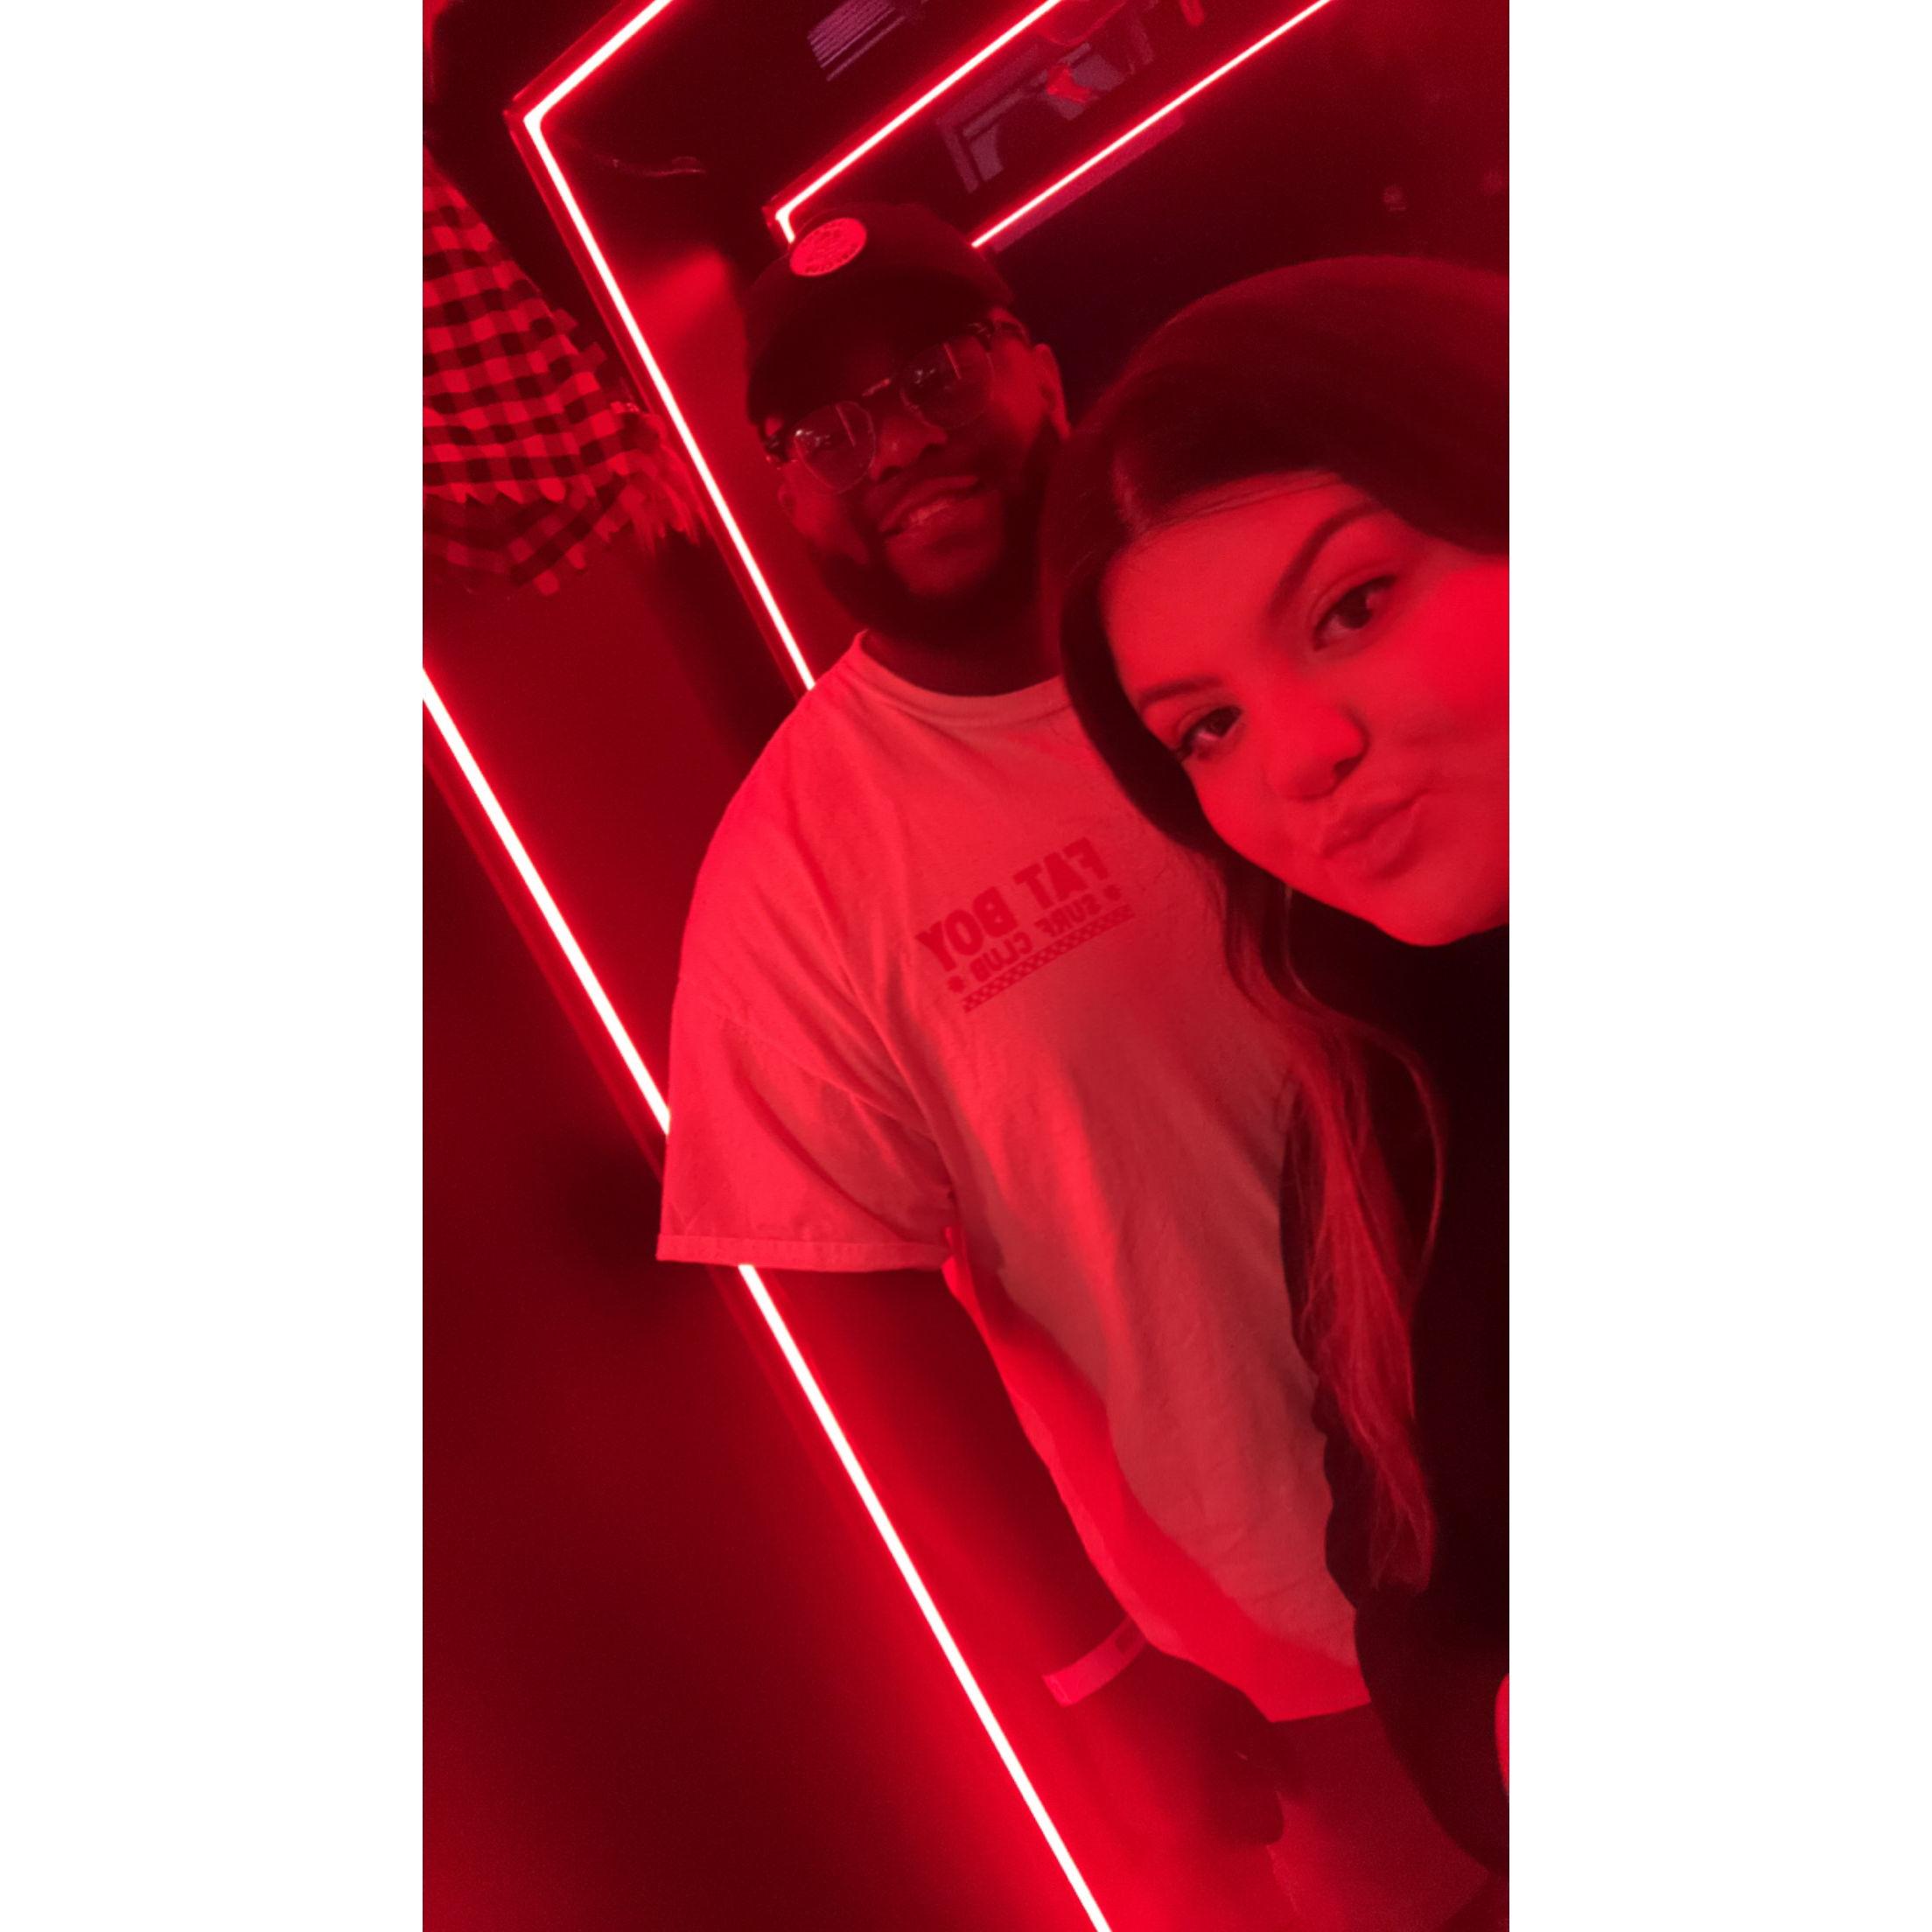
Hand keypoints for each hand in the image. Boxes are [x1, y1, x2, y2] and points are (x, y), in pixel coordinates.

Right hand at [1059, 1644, 1283, 1853]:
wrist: (1105, 1682)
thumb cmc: (1174, 1693)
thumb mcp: (1234, 1709)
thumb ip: (1274, 1753)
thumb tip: (1299, 1791)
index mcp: (1211, 1814)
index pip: (1266, 1827)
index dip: (1269, 1794)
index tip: (1257, 1769)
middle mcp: (1182, 1836)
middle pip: (1236, 1837)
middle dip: (1241, 1806)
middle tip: (1234, 1767)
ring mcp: (1152, 1829)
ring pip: (1204, 1832)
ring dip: (1213, 1809)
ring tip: (1203, 1766)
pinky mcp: (1131, 1816)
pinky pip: (1174, 1824)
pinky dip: (1183, 1805)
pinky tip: (1176, 1768)